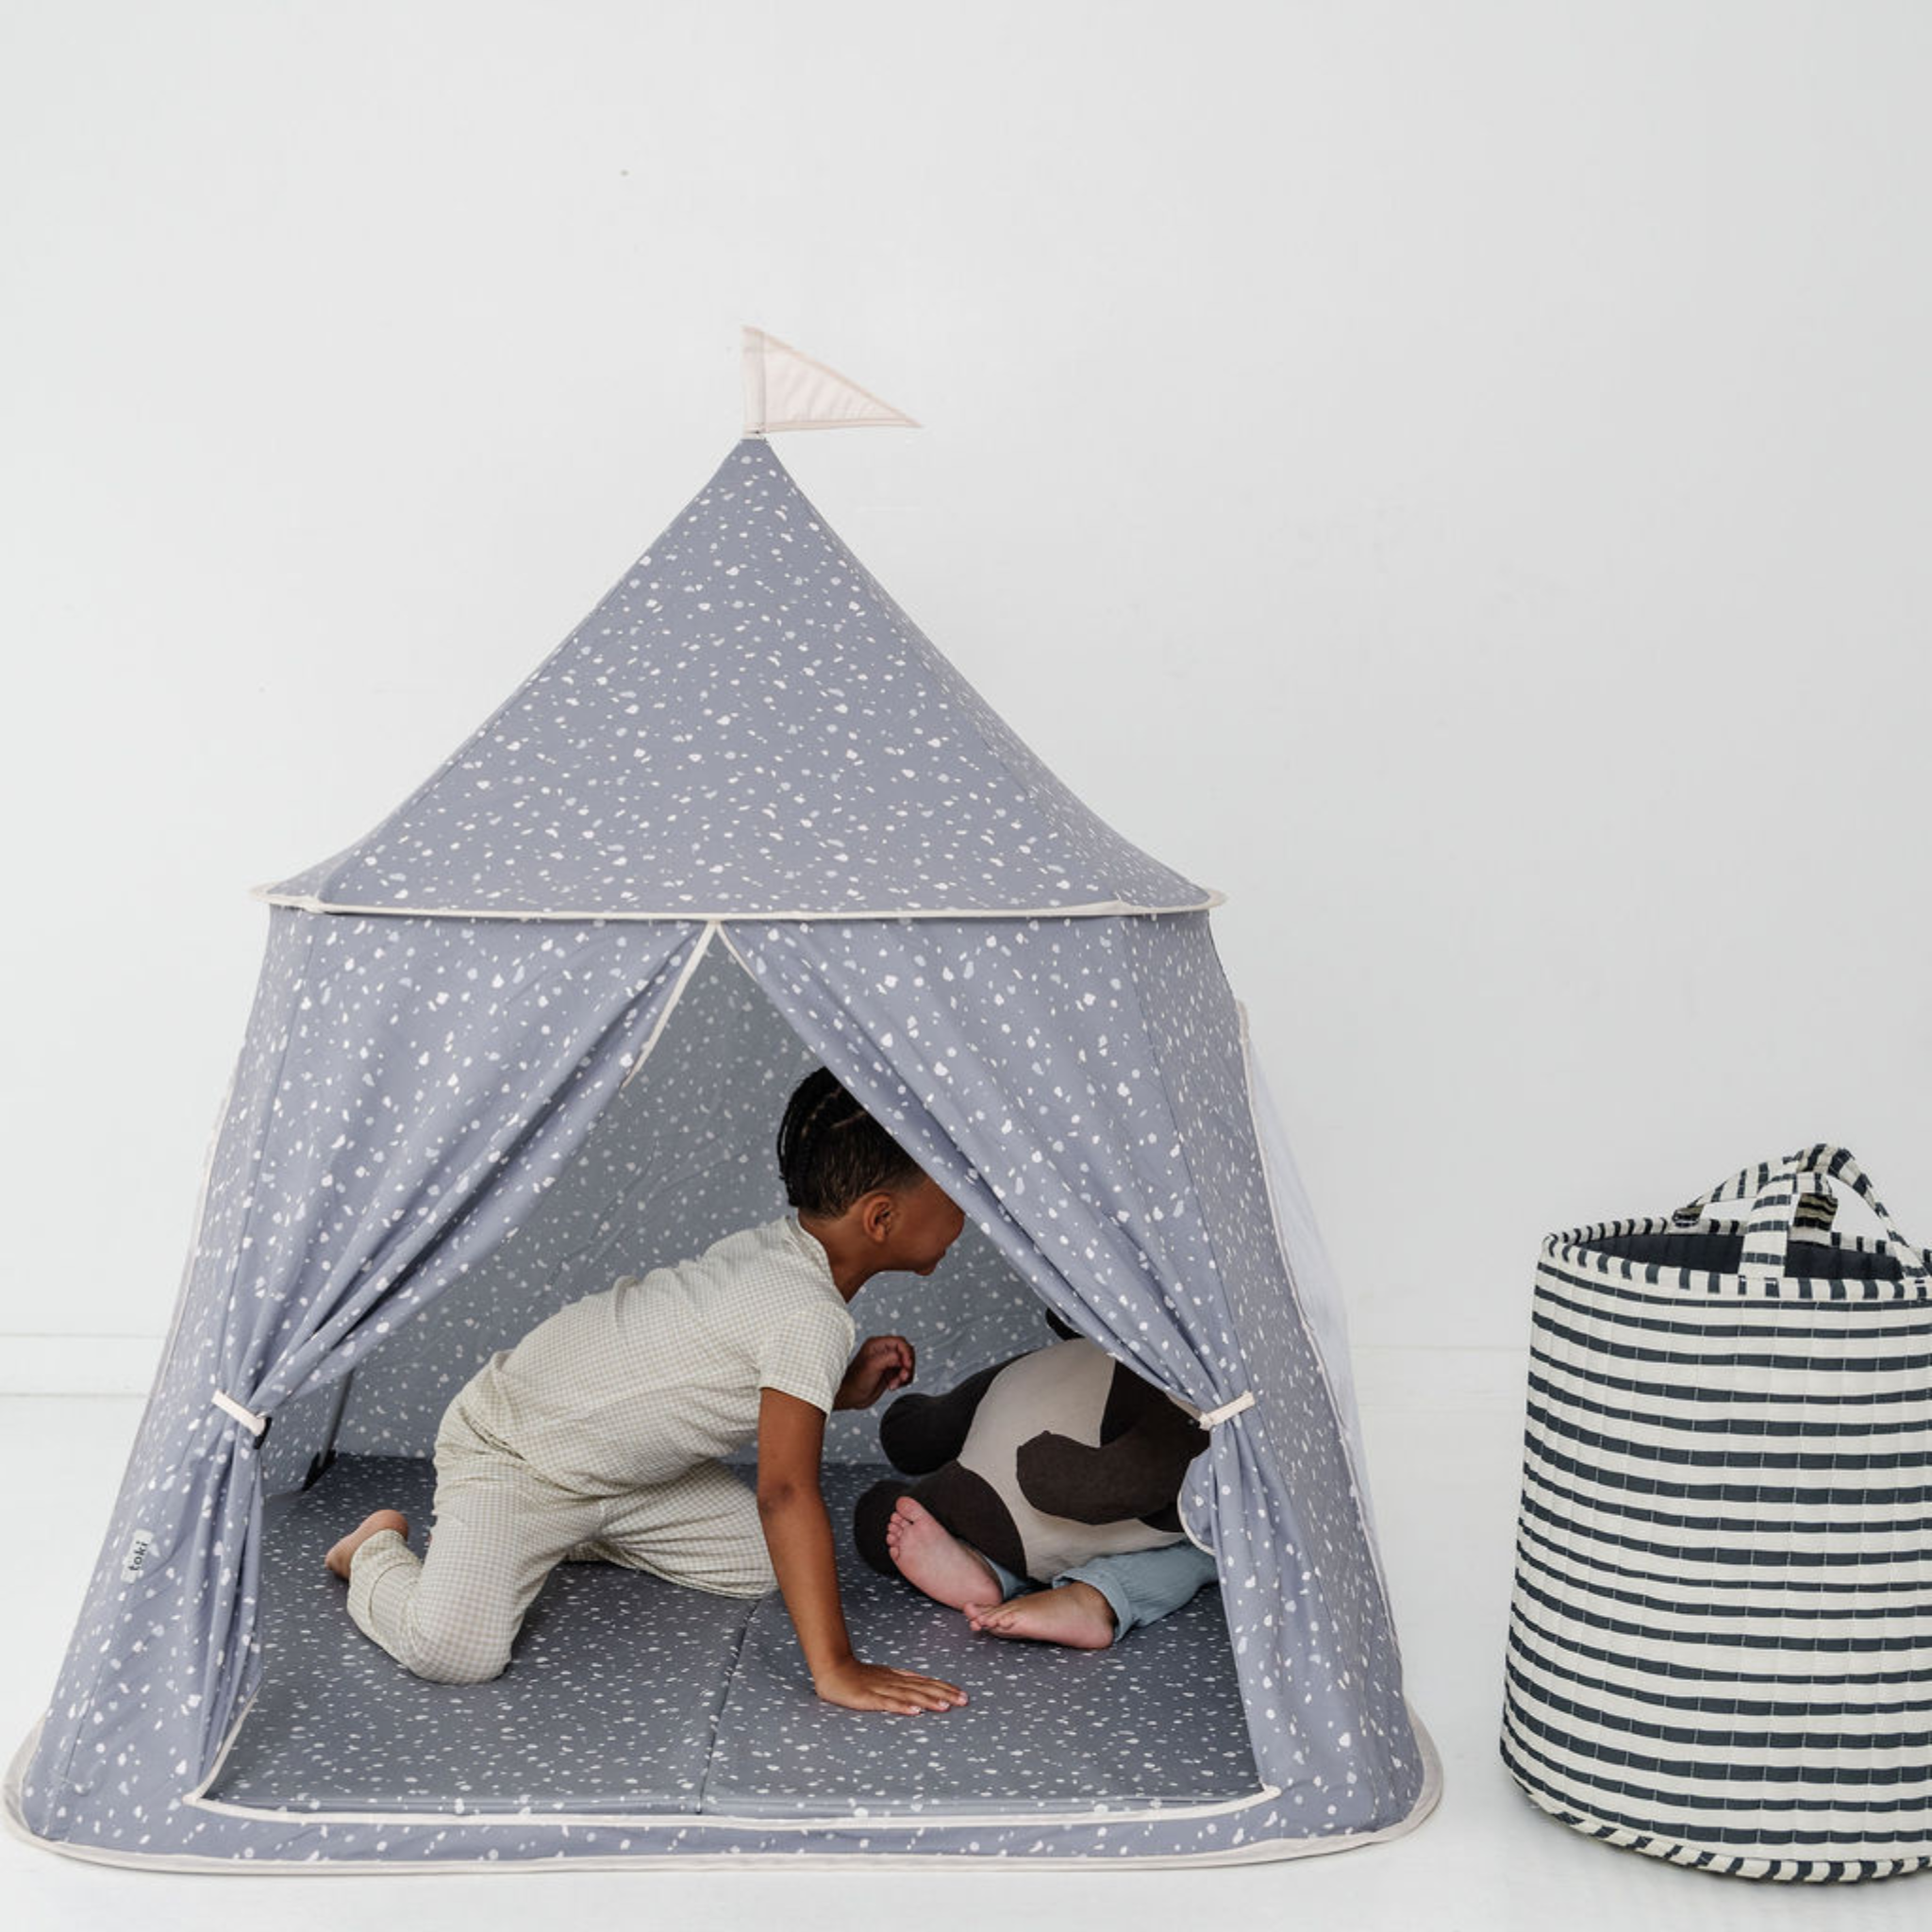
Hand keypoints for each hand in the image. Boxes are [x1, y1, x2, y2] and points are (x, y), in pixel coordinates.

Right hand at [813, 1657, 966, 1714]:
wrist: (833, 1669)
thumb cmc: (858, 1676)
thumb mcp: (885, 1677)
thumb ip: (903, 1681)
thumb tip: (924, 1685)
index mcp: (898, 1677)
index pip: (926, 1682)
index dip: (944, 1688)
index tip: (962, 1694)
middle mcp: (894, 1682)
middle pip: (923, 1688)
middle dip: (944, 1694)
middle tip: (964, 1701)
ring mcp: (881, 1689)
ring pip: (909, 1695)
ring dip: (928, 1701)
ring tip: (945, 1707)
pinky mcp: (868, 1698)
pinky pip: (888, 1703)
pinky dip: (902, 1707)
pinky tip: (915, 1712)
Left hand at [835, 1335, 914, 1409]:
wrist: (850, 1397)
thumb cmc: (854, 1382)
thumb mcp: (872, 1366)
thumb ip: (888, 1358)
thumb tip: (902, 1357)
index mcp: (877, 1344)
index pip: (900, 1342)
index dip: (907, 1353)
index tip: (907, 1366)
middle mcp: (883, 1351)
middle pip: (907, 1352)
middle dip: (907, 1366)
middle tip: (902, 1376)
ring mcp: (887, 1362)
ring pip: (907, 1364)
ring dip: (905, 1375)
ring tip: (895, 1383)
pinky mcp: (890, 1373)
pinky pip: (905, 1374)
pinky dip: (903, 1381)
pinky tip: (893, 1386)